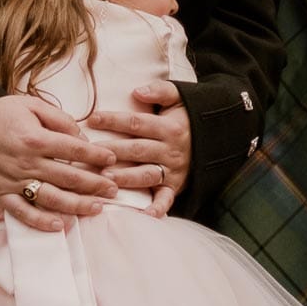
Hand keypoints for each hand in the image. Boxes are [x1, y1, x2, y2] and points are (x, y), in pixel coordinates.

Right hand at [0, 95, 117, 232]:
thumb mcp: (31, 104)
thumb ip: (59, 119)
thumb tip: (81, 135)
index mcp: (36, 138)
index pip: (75, 149)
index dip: (97, 155)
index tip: (112, 159)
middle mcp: (27, 162)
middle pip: (69, 176)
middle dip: (96, 183)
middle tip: (114, 188)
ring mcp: (13, 181)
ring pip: (51, 198)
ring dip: (77, 205)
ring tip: (98, 208)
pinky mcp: (0, 193)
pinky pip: (22, 212)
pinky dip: (40, 222)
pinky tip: (59, 225)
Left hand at [88, 82, 190, 217]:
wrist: (217, 138)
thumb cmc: (187, 117)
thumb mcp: (180, 97)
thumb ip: (160, 91)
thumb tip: (138, 91)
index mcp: (169, 128)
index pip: (136, 123)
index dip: (114, 120)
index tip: (92, 119)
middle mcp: (171, 150)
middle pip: (137, 150)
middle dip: (112, 151)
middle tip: (89, 153)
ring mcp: (173, 170)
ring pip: (146, 174)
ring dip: (126, 177)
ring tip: (106, 178)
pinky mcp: (175, 186)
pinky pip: (167, 199)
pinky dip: (158, 208)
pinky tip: (145, 214)